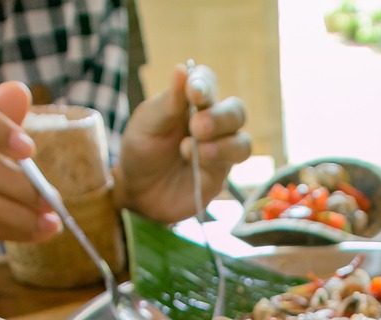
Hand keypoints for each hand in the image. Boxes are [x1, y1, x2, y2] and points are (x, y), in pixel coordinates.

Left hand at [115, 63, 251, 221]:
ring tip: (192, 147)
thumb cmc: (142, 149)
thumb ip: (168, 102)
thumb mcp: (147, 123)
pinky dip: (217, 158)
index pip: (208, 82)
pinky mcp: (220, 175)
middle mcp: (213, 123)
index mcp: (192, 102)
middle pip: (236, 111)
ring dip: (224, 143)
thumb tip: (182, 69)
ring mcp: (220, 150)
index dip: (204, 83)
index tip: (193, 90)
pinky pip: (232, 165)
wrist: (137, 190)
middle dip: (220, 117)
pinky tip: (196, 159)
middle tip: (197, 126)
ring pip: (243, 141)